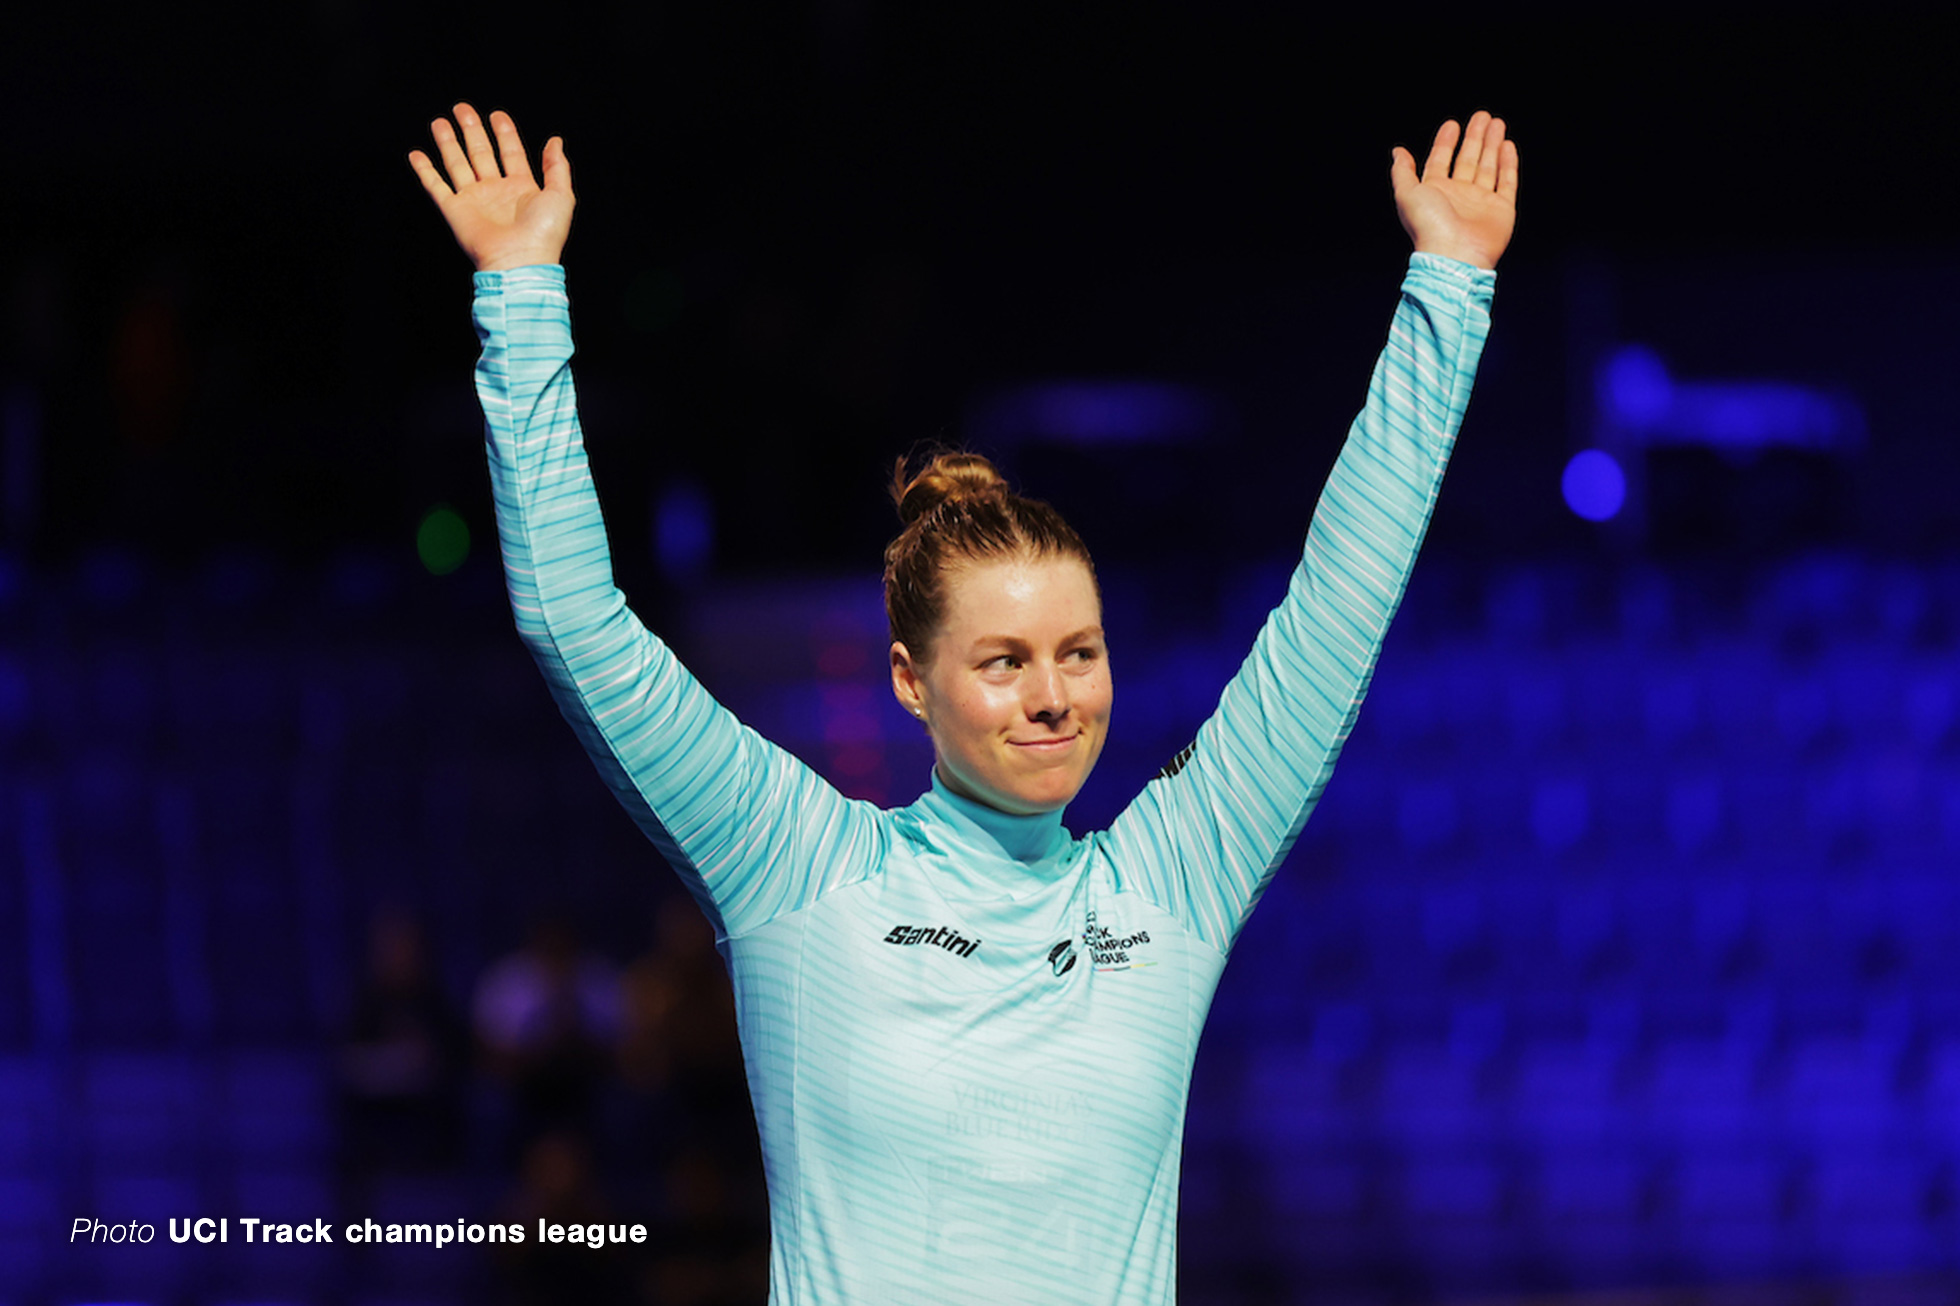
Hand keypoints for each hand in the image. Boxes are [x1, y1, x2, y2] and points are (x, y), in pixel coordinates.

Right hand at [409, 103, 573, 271]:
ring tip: (440, 122)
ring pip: (457, 164)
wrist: (520, 261)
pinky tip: (416, 155)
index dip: (504, 133)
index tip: (497, 114)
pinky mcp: (455, 211)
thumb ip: (557, 166)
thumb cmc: (543, 233)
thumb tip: (555, 141)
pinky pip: (436, 187)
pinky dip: (424, 171)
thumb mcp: (561, 195)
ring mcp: (474, 200)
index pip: (511, 153)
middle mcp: (496, 192)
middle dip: (472, 130)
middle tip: (462, 108)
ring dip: (448, 143)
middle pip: (481, 153)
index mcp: (522, 188)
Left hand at [1390, 111, 1517, 270]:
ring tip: (1497, 123)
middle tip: (1482, 116)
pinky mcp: (1501, 209)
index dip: (1446, 142)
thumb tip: (1397, 152)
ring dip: (1492, 144)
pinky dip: (1507, 164)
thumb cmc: (1429, 226)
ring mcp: (1480, 202)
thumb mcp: (1406, 193)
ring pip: (1488, 166)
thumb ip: (1402, 171)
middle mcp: (1458, 196)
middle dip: (1474, 137)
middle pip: (1467, 159)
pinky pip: (1506, 182)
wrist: (1455, 255)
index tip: (1452, 123)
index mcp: (1435, 192)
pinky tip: (1508, 145)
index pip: (1441, 160)